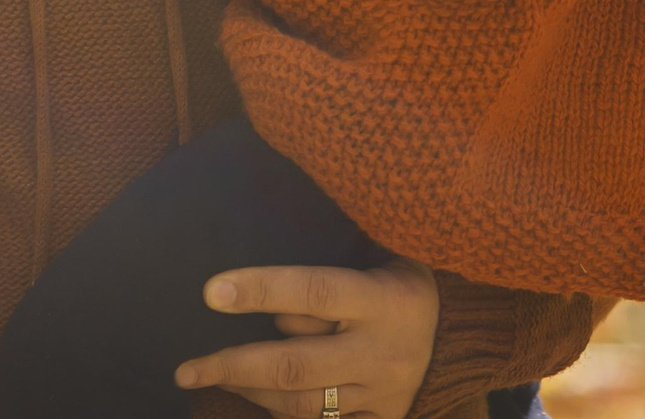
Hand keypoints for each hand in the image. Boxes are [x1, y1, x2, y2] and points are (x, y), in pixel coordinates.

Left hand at [175, 259, 441, 418]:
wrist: (458, 329)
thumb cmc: (398, 273)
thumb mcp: (377, 250)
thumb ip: (326, 255)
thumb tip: (253, 242)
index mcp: (384, 298)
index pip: (314, 292)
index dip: (261, 290)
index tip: (210, 291)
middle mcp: (383, 351)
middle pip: (296, 365)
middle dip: (233, 365)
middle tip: (186, 367)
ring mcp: (383, 393)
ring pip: (302, 403)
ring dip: (248, 391)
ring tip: (210, 376)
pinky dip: (280, 413)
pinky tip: (250, 396)